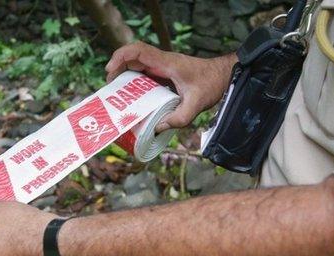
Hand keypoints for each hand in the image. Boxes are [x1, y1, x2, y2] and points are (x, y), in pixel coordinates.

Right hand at [105, 41, 236, 132]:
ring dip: (124, 74)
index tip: (110, 71)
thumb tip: (156, 128)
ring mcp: (163, 65)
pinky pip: (144, 71)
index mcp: (167, 63)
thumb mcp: (195, 105)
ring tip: (117, 93)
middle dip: (117, 68)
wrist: (223, 75)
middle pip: (132, 55)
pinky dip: (134, 80)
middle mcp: (162, 61)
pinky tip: (133, 97)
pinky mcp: (164, 71)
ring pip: (136, 63)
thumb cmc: (211, 84)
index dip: (120, 57)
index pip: (138, 50)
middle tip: (110, 87)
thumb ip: (178, 118)